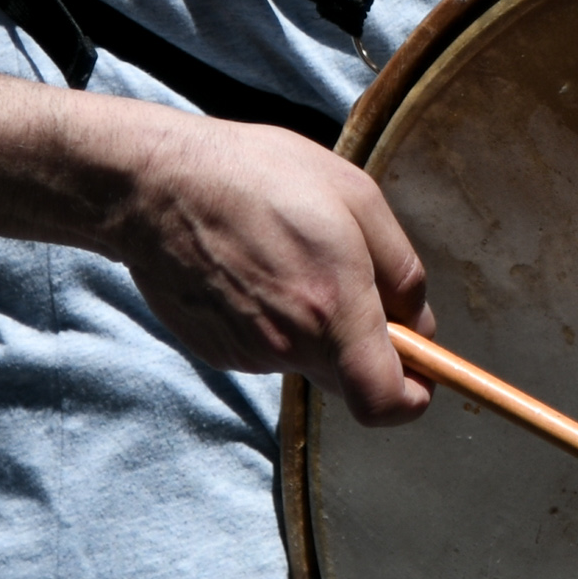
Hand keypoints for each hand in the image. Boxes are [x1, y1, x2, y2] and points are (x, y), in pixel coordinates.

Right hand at [100, 110, 428, 418]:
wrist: (155, 185)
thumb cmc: (259, 176)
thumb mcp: (357, 196)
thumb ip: (401, 269)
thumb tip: (420, 322)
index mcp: (334, 310)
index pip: (385, 402)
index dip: (413, 396)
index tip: (422, 370)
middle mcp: (290, 345)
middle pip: (351, 378)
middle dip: (367, 347)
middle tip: (353, 282)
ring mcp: (249, 354)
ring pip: (309, 358)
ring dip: (316, 324)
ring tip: (288, 255)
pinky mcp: (218, 351)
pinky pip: (269, 348)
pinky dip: (276, 319)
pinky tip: (254, 268)